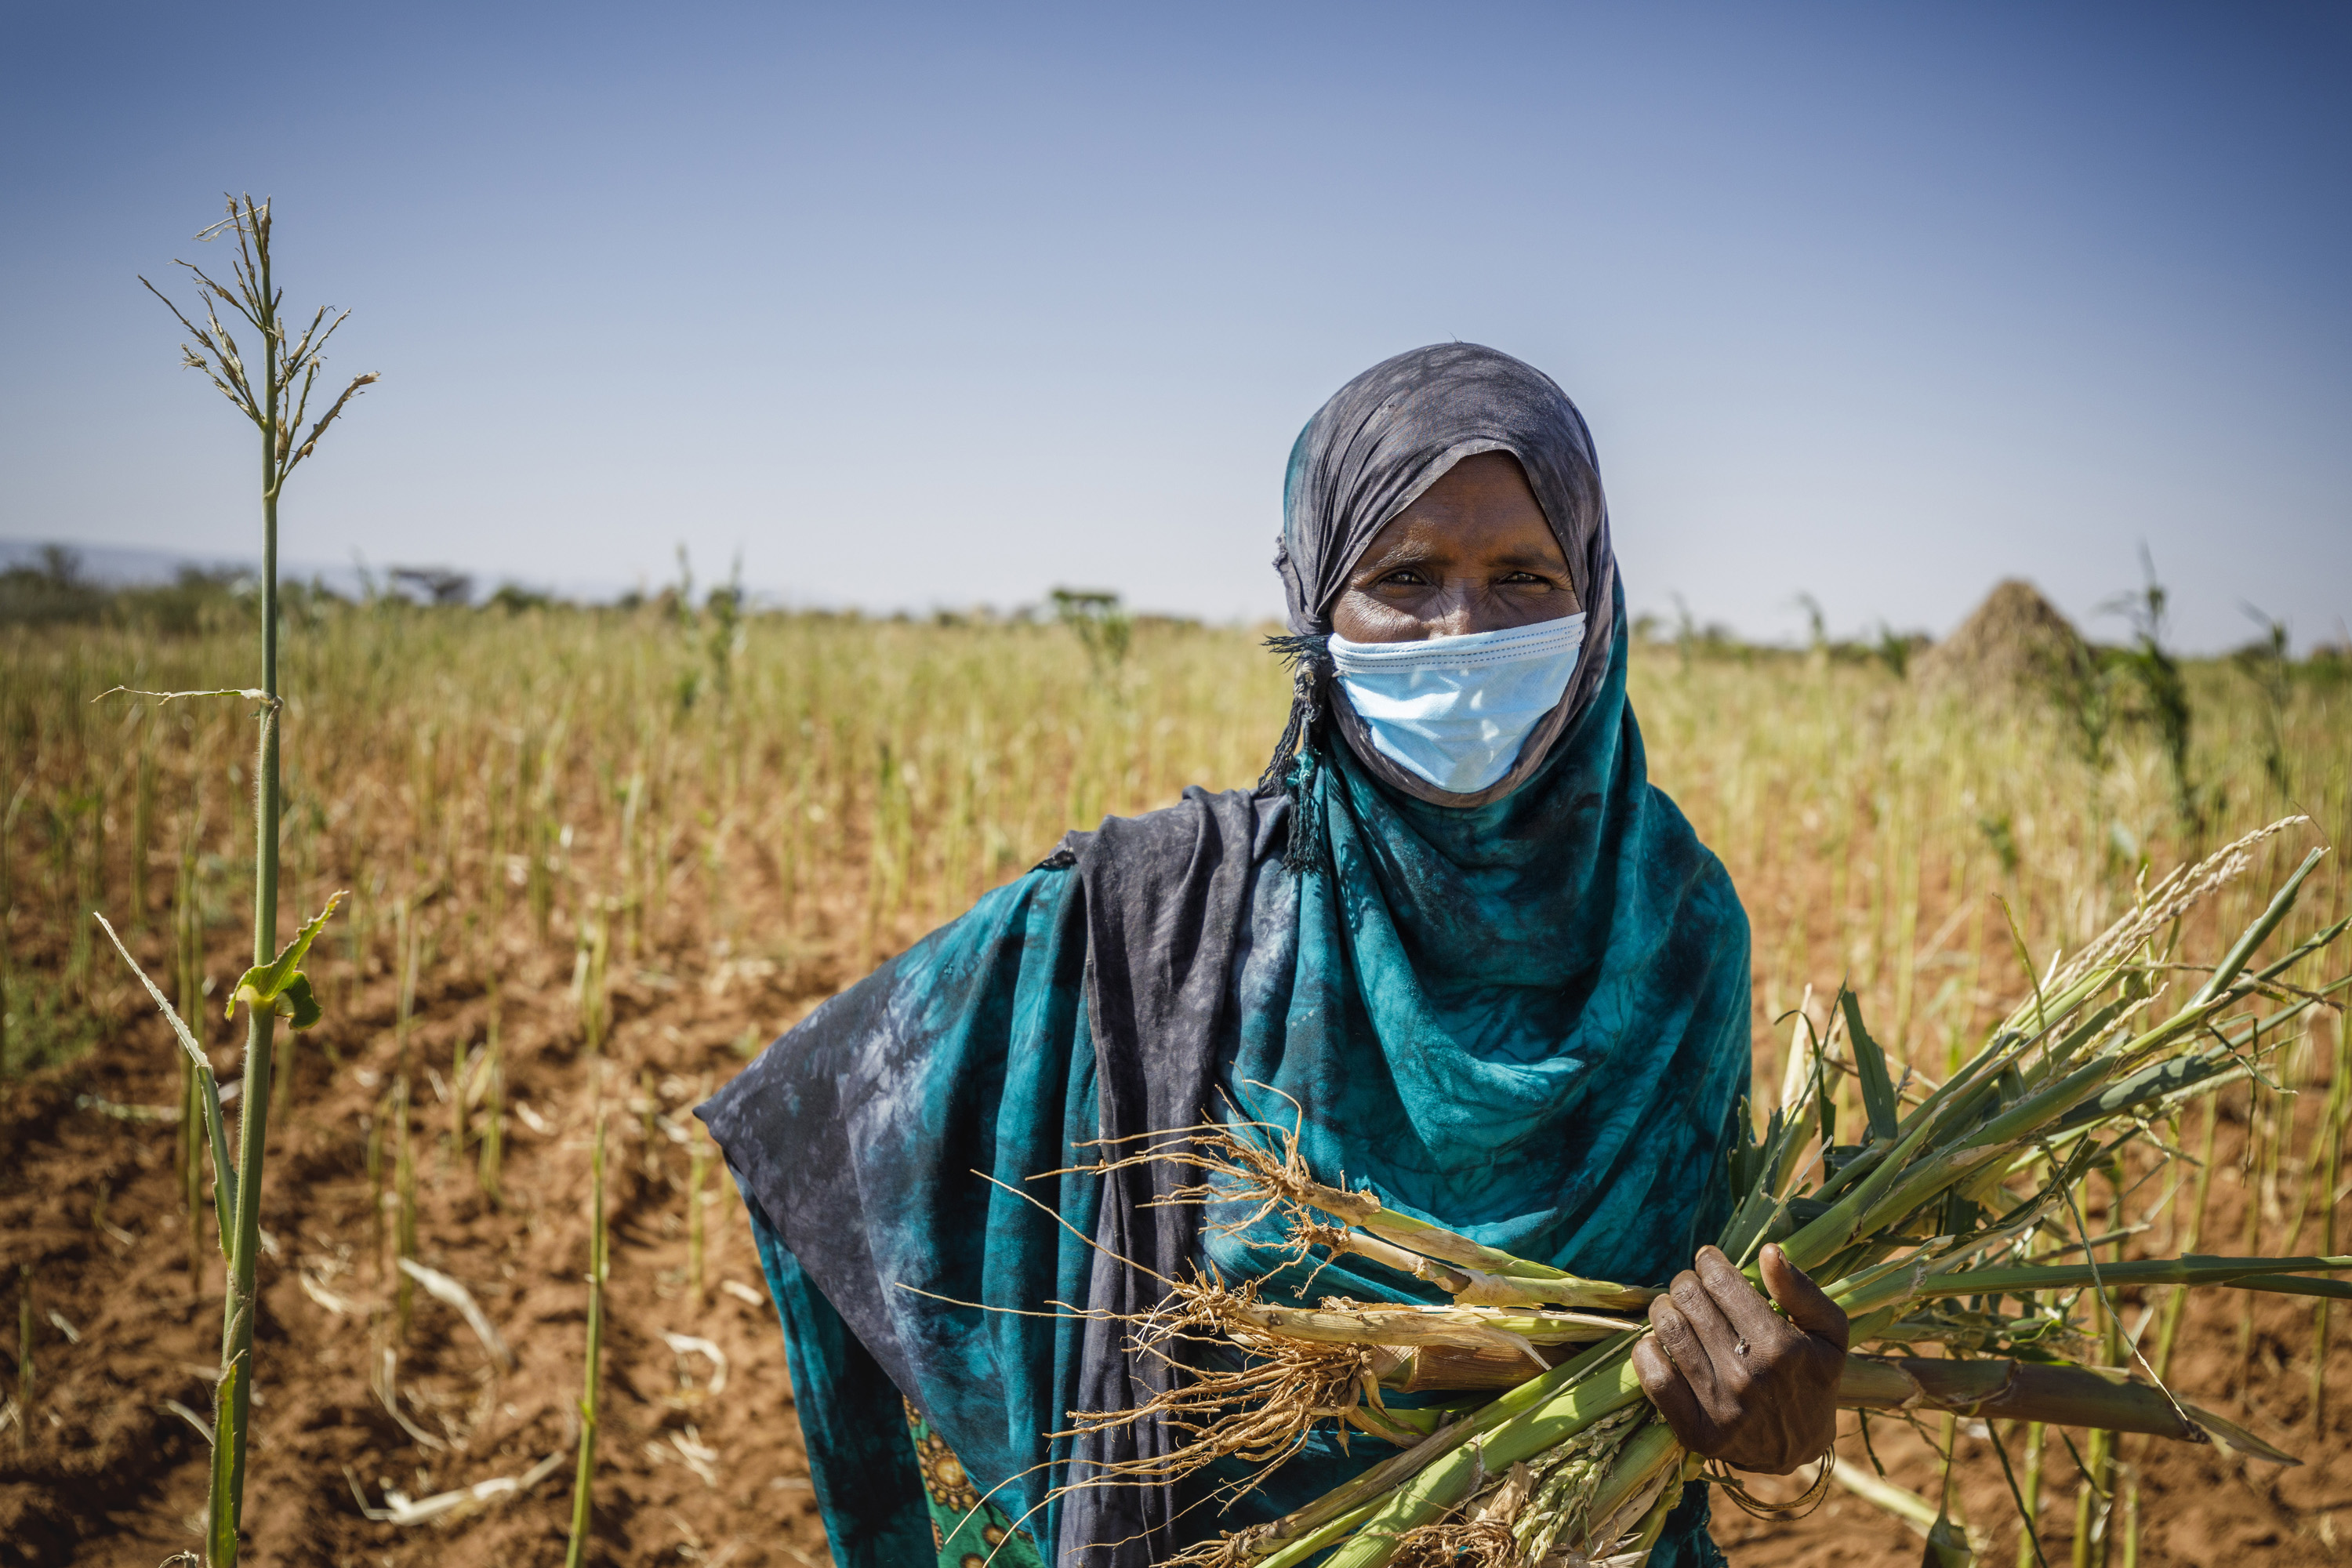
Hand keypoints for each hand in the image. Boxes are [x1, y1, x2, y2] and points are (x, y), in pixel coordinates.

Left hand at [1629, 1243, 1846, 1474]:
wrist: (1798, 1451)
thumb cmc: (1813, 1380)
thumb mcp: (1829, 1334)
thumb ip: (1802, 1290)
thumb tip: (1769, 1251)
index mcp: (1782, 1347)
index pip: (1722, 1282)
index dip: (1709, 1263)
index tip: (1708, 1262)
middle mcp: (1749, 1377)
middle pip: (1690, 1301)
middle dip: (1686, 1283)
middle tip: (1691, 1287)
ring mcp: (1721, 1407)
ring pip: (1669, 1331)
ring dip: (1663, 1309)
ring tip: (1673, 1309)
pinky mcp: (1697, 1432)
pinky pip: (1655, 1379)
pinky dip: (1647, 1351)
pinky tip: (1658, 1343)